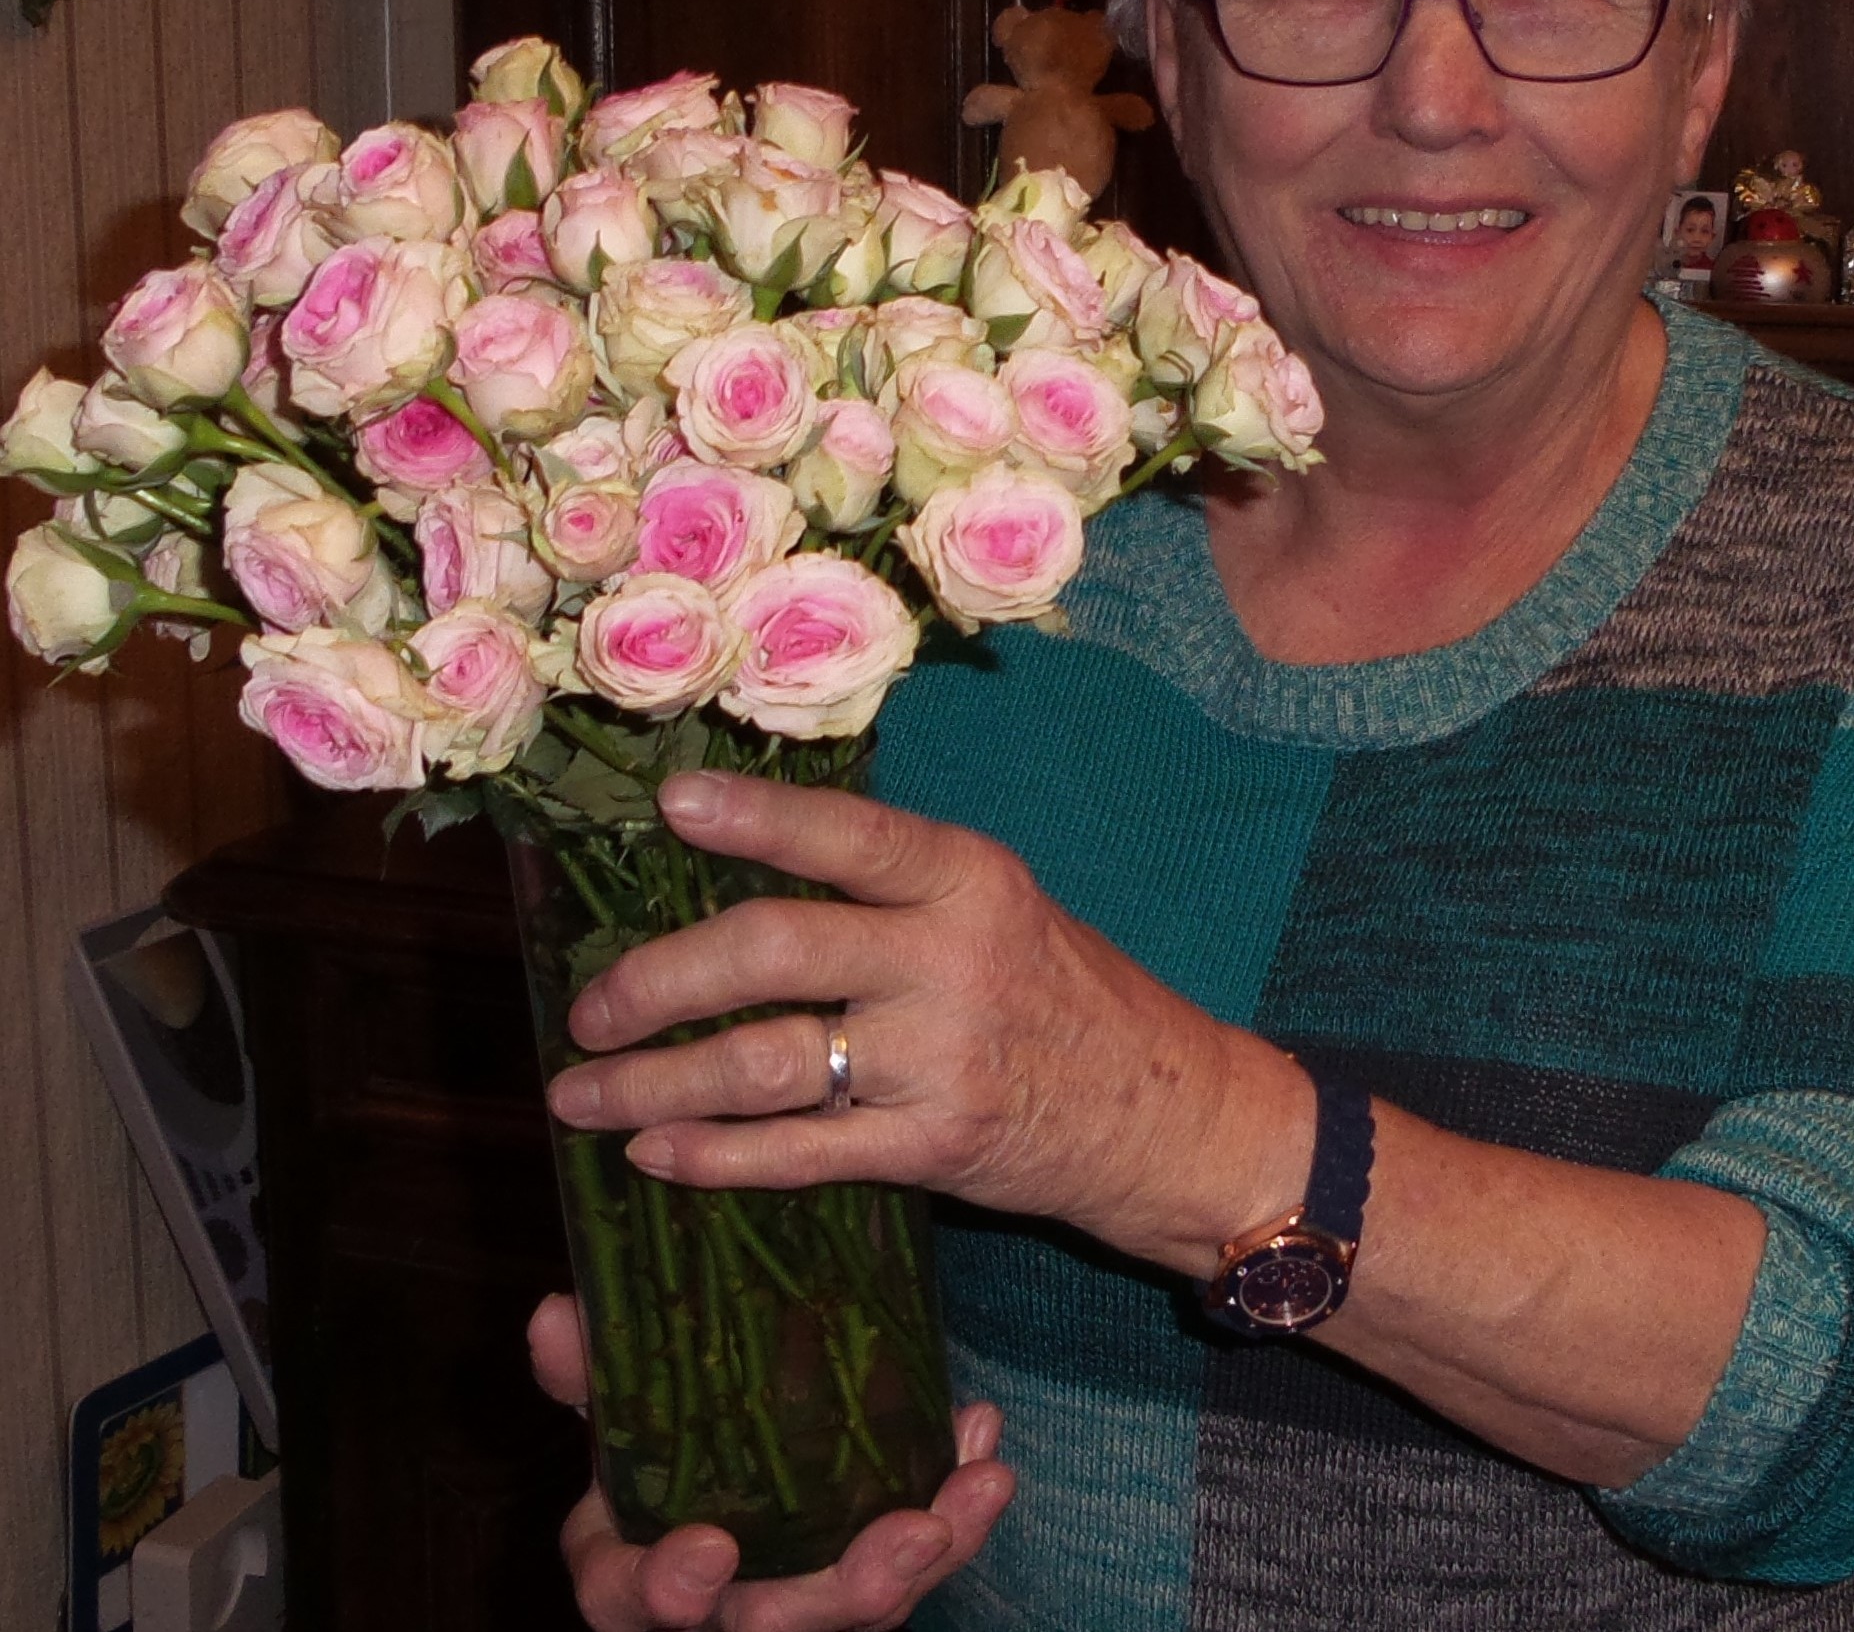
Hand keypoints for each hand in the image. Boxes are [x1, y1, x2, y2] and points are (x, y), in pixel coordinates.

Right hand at [528, 1292, 1013, 1630]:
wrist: (731, 1425)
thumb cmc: (660, 1420)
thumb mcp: (618, 1393)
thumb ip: (588, 1364)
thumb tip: (553, 1313)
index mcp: (634, 1557)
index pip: (627, 1598)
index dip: (663, 1589)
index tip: (711, 1548)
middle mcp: (722, 1597)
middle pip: (775, 1624)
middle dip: (848, 1590)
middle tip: (913, 1536)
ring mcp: (801, 1592)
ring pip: (864, 1604)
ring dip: (931, 1549)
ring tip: (979, 1488)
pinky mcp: (866, 1568)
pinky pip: (919, 1553)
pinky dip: (958, 1507)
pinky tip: (984, 1446)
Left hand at [543, 771, 1309, 1270]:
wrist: (1166, 1112)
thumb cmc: (1065, 995)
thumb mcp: (997, 908)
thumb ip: (890, 891)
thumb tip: (737, 871)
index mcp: (966, 878)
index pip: (847, 836)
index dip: (754, 820)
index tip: (667, 805)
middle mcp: (950, 958)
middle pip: (775, 949)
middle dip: (658, 980)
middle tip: (587, 1007)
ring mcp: (940, 1057)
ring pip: (765, 1062)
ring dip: (654, 1081)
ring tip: (580, 1094)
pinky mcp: (933, 1146)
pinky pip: (799, 1153)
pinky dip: (713, 1156)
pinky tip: (654, 1153)